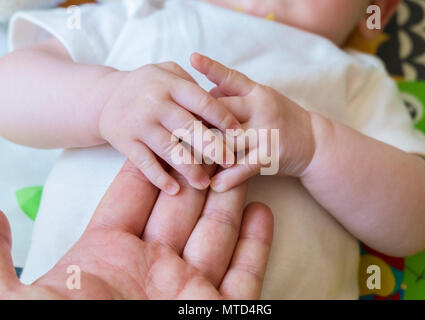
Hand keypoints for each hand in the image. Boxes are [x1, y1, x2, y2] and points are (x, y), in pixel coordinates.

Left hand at [0, 162, 272, 299]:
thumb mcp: (21, 300)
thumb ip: (2, 257)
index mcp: (107, 259)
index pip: (132, 200)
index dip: (148, 168)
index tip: (161, 136)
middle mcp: (150, 271)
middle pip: (180, 209)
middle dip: (194, 172)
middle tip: (207, 140)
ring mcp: (187, 291)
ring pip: (215, 235)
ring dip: (229, 199)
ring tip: (239, 164)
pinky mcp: (219, 314)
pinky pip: (244, 275)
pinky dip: (256, 244)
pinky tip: (262, 212)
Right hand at [98, 62, 240, 194]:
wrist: (105, 96)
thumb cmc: (148, 85)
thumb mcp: (168, 72)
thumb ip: (193, 86)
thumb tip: (221, 109)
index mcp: (170, 85)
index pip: (202, 102)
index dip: (223, 118)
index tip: (239, 134)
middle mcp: (154, 104)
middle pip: (189, 128)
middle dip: (212, 147)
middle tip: (230, 163)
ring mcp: (139, 124)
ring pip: (168, 150)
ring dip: (188, 169)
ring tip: (204, 184)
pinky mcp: (125, 142)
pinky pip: (144, 163)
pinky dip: (158, 178)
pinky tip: (174, 190)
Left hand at [191, 53, 315, 191]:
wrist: (313, 141)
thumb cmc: (280, 117)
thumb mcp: (260, 98)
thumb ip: (234, 93)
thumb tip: (205, 88)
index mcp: (257, 92)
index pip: (231, 78)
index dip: (211, 68)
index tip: (192, 58)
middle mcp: (261, 109)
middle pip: (223, 111)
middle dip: (197, 119)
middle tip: (172, 125)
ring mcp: (266, 132)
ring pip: (229, 141)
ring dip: (206, 151)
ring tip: (183, 160)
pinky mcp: (271, 156)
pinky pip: (245, 168)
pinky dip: (228, 177)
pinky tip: (213, 185)